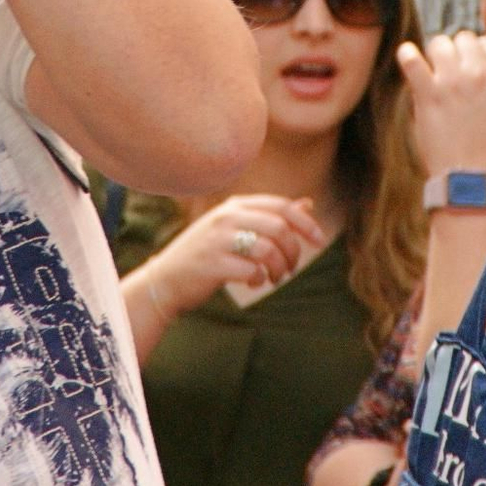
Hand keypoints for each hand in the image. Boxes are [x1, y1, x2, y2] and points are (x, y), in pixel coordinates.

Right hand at [138, 195, 325, 320]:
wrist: (166, 279)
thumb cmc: (207, 253)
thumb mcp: (237, 227)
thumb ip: (271, 216)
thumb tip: (308, 203)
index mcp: (235, 205)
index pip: (281, 206)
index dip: (306, 223)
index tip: (319, 241)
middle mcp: (226, 218)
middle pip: (279, 228)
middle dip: (293, 252)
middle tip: (291, 269)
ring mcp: (217, 240)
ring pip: (268, 250)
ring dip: (279, 269)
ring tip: (275, 278)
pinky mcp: (212, 264)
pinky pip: (251, 270)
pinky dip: (259, 279)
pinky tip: (253, 282)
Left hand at [399, 32, 485, 177]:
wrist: (474, 180)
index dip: (480, 51)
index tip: (474, 64)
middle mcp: (478, 73)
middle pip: (464, 38)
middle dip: (458, 52)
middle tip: (453, 71)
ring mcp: (451, 81)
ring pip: (439, 43)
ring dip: (436, 54)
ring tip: (434, 70)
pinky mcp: (427, 93)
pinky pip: (411, 59)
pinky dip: (407, 55)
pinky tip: (408, 57)